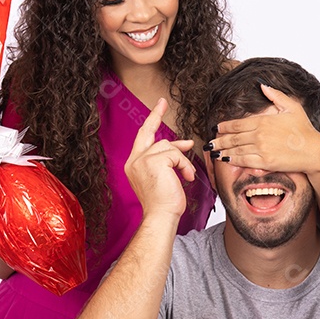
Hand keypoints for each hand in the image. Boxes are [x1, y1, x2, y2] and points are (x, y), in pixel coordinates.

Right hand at [124, 99, 195, 219]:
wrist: (161, 216)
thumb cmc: (163, 202)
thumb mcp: (166, 176)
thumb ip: (171, 157)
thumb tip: (185, 143)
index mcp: (134, 164)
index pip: (143, 138)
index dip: (151, 121)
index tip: (158, 108)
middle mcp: (134, 160)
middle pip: (149, 133)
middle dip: (155, 115)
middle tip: (162, 102)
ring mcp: (142, 160)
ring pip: (168, 146)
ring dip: (181, 161)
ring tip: (185, 176)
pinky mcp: (153, 161)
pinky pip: (176, 154)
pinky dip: (184, 166)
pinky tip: (185, 178)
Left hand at [207, 85, 319, 174]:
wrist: (313, 150)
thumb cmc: (304, 129)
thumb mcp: (292, 106)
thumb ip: (275, 95)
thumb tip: (262, 85)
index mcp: (264, 120)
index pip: (237, 124)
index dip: (224, 126)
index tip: (216, 128)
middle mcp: (260, 134)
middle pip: (233, 137)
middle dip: (219, 140)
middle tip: (209, 142)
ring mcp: (261, 149)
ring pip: (235, 149)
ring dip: (222, 150)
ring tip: (213, 152)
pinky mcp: (265, 162)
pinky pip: (243, 161)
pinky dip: (232, 160)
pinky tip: (225, 160)